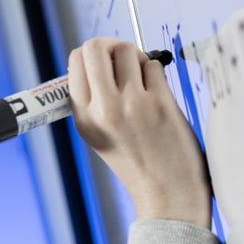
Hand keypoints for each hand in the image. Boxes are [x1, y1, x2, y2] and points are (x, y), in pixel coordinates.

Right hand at [69, 37, 211, 227]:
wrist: (167, 198)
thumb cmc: (139, 165)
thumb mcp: (100, 136)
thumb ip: (95, 100)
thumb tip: (103, 57)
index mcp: (83, 118)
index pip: (76, 61)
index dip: (94, 54)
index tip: (107, 64)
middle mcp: (103, 109)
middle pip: (95, 46)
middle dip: (112, 45)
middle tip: (125, 60)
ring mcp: (131, 105)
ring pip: (128, 50)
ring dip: (137, 57)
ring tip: (144, 79)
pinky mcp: (160, 104)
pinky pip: (154, 65)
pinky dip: (156, 72)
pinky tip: (159, 94)